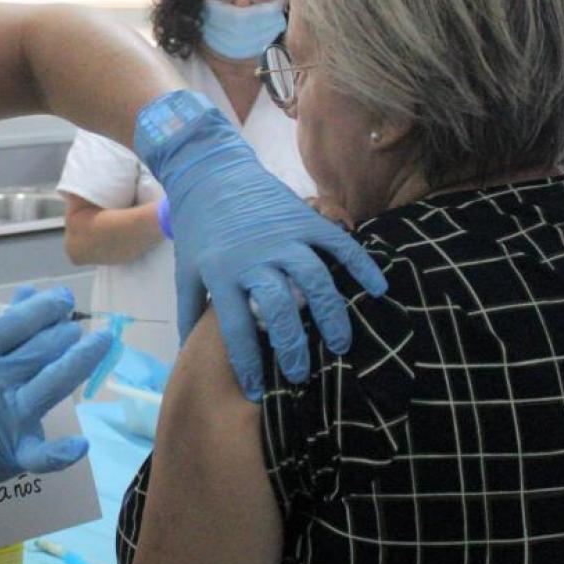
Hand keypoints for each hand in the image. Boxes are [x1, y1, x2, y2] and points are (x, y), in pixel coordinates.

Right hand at [0, 287, 113, 563]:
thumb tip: (30, 291)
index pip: (13, 324)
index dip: (43, 308)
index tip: (65, 298)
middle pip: (37, 351)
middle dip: (64, 333)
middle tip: (77, 326)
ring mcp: (5, 419)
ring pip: (50, 385)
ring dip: (79, 361)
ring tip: (100, 341)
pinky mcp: (15, 453)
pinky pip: (40, 454)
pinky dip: (59, 453)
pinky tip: (80, 444)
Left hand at [135, 95, 385, 400]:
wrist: (211, 173)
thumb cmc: (199, 227)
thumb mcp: (186, 269)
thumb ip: (190, 310)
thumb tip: (188, 351)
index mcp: (221, 273)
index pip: (234, 327)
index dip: (247, 362)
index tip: (257, 390)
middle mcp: (254, 257)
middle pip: (278, 308)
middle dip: (292, 345)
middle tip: (300, 373)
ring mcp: (283, 236)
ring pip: (314, 280)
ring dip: (330, 314)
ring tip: (339, 344)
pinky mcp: (305, 218)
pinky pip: (339, 244)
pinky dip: (361, 265)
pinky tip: (377, 289)